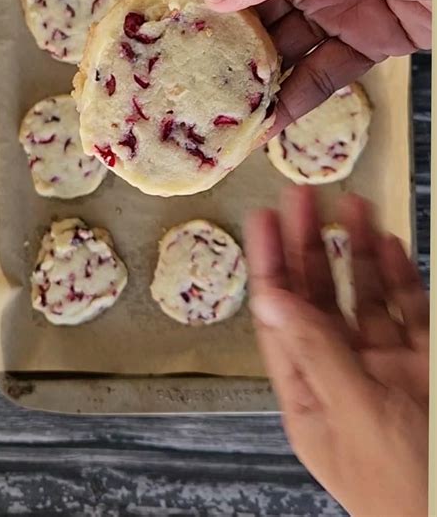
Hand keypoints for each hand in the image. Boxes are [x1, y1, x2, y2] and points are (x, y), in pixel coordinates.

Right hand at [180, 0, 431, 129]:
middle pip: (255, 4)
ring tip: (221, 114)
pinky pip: (324, 70)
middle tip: (185, 83)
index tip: (158, 24)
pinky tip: (269, 122)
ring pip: (286, 44)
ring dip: (257, 78)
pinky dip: (298, 96)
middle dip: (223, 44)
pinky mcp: (372, 38)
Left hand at [245, 186, 428, 516]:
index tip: (263, 220)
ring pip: (364, 296)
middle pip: (318, 297)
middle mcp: (343, 375)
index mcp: (311, 396)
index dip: (270, 264)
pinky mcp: (423, 362)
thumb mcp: (355, 414)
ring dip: (356, 250)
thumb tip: (271, 299)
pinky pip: (407, 309)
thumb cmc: (407, 487)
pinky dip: (398, 275)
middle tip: (301, 196)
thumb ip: (316, 352)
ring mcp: (386, 367)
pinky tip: (388, 244)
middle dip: (309, 244)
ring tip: (350, 205)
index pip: (280, 317)